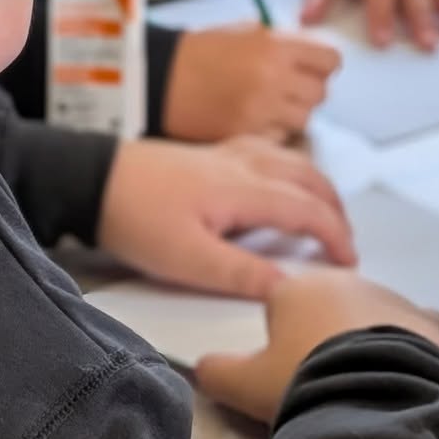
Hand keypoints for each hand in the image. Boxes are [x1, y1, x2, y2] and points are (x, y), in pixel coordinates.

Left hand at [97, 136, 356, 298]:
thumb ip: (240, 274)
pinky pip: (266, 150)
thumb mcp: (186, 260)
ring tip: (324, 212)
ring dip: (316, 185)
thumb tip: (288, 288)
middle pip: (308, 178)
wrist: (89, 178)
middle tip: (344, 242)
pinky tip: (279, 177)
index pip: (308, 209)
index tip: (349, 263)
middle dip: (335, 209)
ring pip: (290, 160)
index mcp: (244, 189)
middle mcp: (243, 164)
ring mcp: (225, 154)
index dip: (336, 236)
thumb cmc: (134, 218)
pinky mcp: (208, 153)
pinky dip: (288, 165)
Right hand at [163, 23, 339, 141]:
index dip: (323, 66)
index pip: (330, 61)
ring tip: (267, 107)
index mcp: (276, 47)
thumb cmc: (200, 52)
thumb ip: (283, 43)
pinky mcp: (248, 135)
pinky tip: (251, 121)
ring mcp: (262, 110)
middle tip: (286, 90)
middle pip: (320, 93)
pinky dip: (272, 132)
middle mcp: (274, 78)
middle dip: (306, 92)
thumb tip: (312, 57)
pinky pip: (280, 138)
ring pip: (304, 119)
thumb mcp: (245, 33)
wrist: (160, 78)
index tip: (312, 69)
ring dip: (291, 115)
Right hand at [195, 267, 438, 423]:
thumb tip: (203, 367)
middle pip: (328, 307)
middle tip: (320, 380)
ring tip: (360, 384)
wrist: (372, 397)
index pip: (279, 304)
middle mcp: (344, 281)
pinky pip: (417, 327)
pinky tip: (403, 371)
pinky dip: (411, 344)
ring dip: (366, 340)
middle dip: (323, 336)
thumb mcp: (243, 385)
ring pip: (371, 315)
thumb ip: (216, 372)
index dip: (278, 339)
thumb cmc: (302, 383)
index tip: (283, 371)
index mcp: (295, 287)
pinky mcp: (426, 320)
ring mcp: (389, 296)